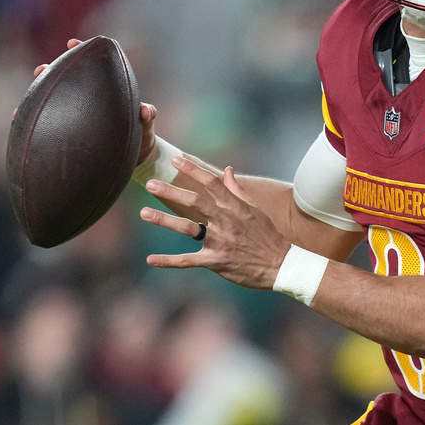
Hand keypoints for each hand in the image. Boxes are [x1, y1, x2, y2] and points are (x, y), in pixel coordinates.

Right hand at [25, 38, 155, 167]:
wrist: (135, 160)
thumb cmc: (142, 138)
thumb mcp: (147, 127)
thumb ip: (148, 116)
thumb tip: (144, 110)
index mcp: (106, 93)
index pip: (92, 67)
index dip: (81, 52)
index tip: (72, 43)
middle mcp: (88, 101)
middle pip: (66, 81)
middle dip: (51, 72)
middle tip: (41, 69)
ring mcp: (77, 117)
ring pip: (53, 103)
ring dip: (38, 100)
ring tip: (23, 105)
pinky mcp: (71, 133)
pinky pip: (50, 127)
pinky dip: (35, 126)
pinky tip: (20, 127)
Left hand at [140, 158, 290, 289]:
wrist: (280, 264)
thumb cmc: (267, 234)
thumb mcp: (254, 209)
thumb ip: (236, 190)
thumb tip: (227, 169)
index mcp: (234, 206)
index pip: (211, 182)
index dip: (193, 169)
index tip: (176, 159)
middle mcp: (225, 221)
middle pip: (194, 202)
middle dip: (171, 192)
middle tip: (150, 184)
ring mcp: (219, 241)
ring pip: (186, 228)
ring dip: (164, 220)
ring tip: (144, 213)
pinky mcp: (215, 262)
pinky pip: (187, 260)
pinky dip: (168, 261)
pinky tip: (150, 259)